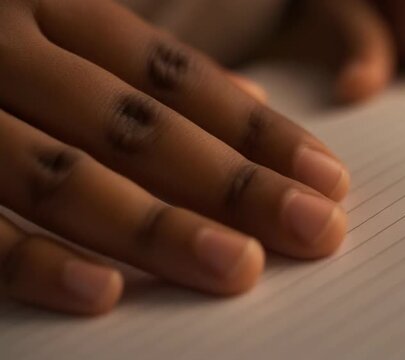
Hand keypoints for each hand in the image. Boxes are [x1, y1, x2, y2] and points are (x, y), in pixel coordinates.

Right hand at [0, 0, 348, 314]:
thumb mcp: (61, 34)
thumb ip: (146, 73)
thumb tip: (253, 109)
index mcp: (53, 8)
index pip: (178, 79)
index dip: (257, 133)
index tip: (327, 179)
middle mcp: (3, 44)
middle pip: (140, 126)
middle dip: (233, 184)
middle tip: (314, 229)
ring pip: (63, 174)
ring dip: (155, 228)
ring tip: (236, 268)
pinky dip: (31, 263)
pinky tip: (104, 296)